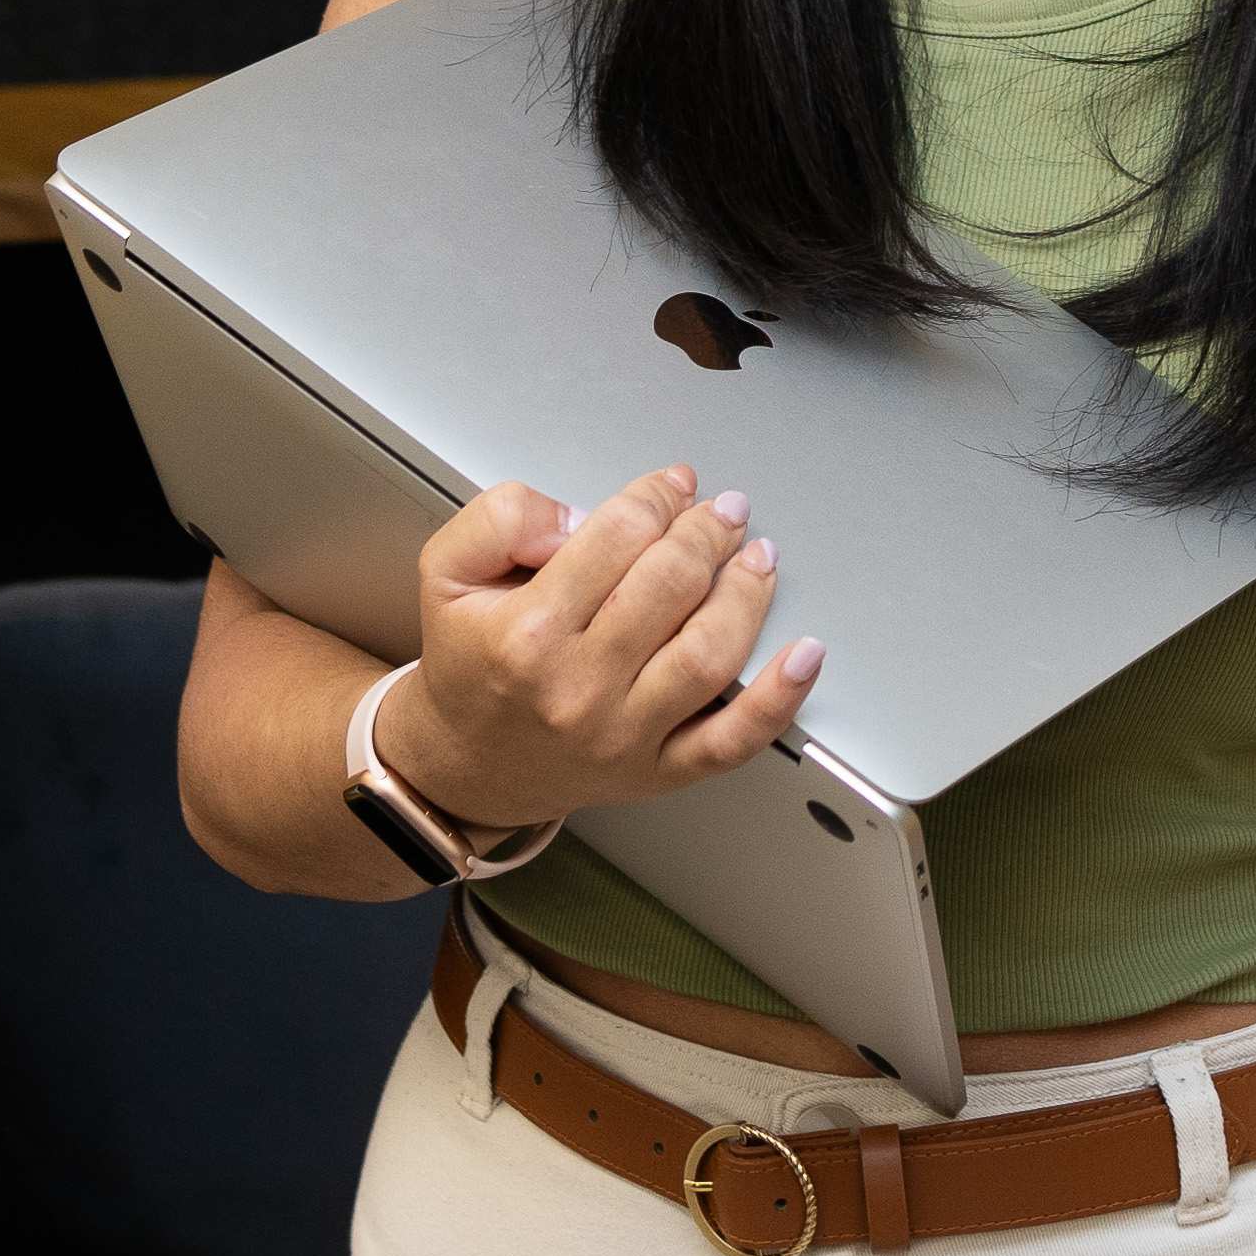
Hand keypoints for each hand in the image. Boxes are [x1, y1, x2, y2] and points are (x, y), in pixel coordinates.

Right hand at [381, 464, 828, 833]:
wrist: (467, 763)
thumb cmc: (471, 664)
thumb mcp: (448, 573)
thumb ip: (501, 519)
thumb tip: (578, 516)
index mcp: (528, 633)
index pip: (617, 537)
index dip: (656, 497)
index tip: (673, 485)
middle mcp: (579, 688)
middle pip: (670, 586)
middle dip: (707, 532)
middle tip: (723, 510)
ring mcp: (624, 735)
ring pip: (709, 654)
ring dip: (747, 594)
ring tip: (758, 556)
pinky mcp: (659, 771)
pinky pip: (733, 740)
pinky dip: (780, 698)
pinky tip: (806, 655)